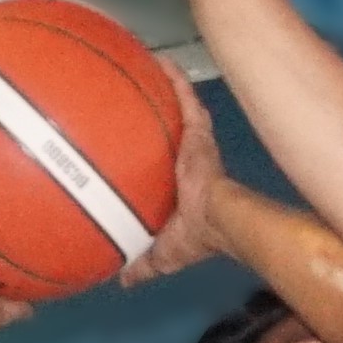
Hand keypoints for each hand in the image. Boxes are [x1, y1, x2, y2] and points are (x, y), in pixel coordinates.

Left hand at [119, 62, 228, 286]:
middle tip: (128, 88)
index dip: (145, 149)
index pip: (158, 161)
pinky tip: (161, 61)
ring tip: (143, 64)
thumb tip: (121, 280)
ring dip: (163, 87)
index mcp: (179, 185)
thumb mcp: (161, 255)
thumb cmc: (198, 236)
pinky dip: (175, 81)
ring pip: (176, 108)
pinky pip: (186, 100)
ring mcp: (194, 143)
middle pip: (165, 127)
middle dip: (153, 109)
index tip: (125, 135)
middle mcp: (186, 158)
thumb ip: (142, 264)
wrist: (221, 221)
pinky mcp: (200, 131)